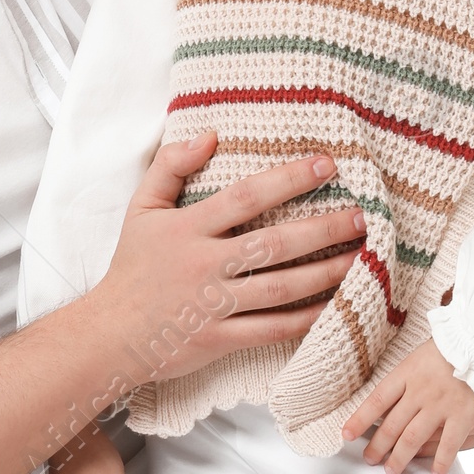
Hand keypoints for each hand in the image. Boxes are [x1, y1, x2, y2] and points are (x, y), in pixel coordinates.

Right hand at [95, 132, 366, 386]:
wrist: (111, 334)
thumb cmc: (131, 268)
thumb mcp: (141, 209)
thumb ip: (171, 165)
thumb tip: (210, 134)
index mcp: (188, 228)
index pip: (246, 197)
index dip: (289, 179)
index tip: (326, 165)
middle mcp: (205, 265)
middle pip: (274, 244)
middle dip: (323, 229)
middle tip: (363, 217)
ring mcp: (215, 305)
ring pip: (282, 289)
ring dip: (327, 273)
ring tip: (362, 257)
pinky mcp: (221, 339)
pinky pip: (273, 329)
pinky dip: (307, 319)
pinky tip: (335, 305)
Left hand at [341, 340, 473, 473]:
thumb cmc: (455, 345)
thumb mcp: (422, 353)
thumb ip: (407, 375)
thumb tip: (390, 396)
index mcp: (406, 374)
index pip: (376, 401)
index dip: (359, 420)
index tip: (347, 434)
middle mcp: (419, 392)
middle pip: (391, 425)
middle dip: (377, 446)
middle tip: (369, 459)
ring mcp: (441, 405)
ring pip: (412, 438)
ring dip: (400, 457)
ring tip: (391, 470)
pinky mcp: (463, 414)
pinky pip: (449, 444)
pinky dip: (441, 461)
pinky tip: (436, 473)